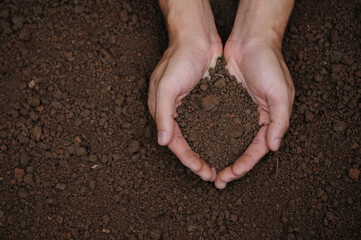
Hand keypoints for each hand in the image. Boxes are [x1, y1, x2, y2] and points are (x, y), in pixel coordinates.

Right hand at [148, 0, 221, 180]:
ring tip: (219, 165)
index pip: (174, 142)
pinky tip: (225, 144)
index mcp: (162, 111)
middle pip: (185, 143)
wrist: (197, 37)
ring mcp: (189, 107)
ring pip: (197, 137)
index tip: (202, 171)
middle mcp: (175, 112)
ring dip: (206, 151)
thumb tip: (161, 141)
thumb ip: (163, 114)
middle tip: (212, 175)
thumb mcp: (167, 86)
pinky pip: (207, 124)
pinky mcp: (203, 101)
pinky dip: (214, 136)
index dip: (187, 159)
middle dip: (197, 160)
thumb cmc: (179, 58)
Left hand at [215, 38, 294, 188]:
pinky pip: (216, 122)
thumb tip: (274, 147)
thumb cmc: (269, 64)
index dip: (245, 164)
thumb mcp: (280, 93)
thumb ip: (279, 120)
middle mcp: (253, 118)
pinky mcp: (224, 101)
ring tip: (205, 168)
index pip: (257, 149)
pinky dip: (209, 134)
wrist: (250, 40)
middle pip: (240, 148)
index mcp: (269, 119)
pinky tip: (198, 144)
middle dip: (230, 165)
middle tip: (216, 180)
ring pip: (227, 139)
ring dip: (217, 154)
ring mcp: (237, 110)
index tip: (230, 175)